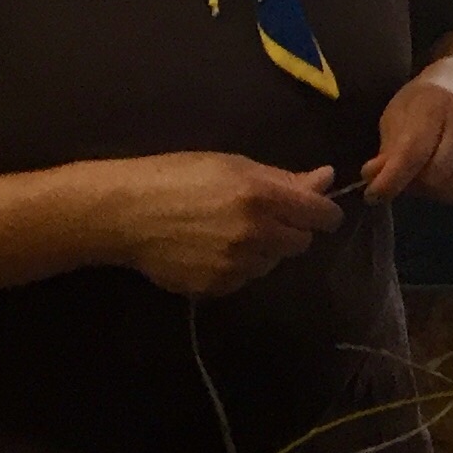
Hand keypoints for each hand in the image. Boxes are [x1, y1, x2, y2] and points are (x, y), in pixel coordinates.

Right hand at [94, 151, 342, 296]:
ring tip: (229, 231)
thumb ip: (283, 178)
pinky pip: (245, 279)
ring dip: (264, 249)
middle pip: (301, 242)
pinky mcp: (218, 287)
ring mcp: (237, 265)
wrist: (125, 213)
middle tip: (262, 216)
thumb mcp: (232, 165)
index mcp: (262, 196)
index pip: (321, 215)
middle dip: (291, 229)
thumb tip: (326, 179)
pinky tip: (212, 249)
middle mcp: (256, 234)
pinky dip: (238, 266)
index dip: (323, 212)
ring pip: (273, 263)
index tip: (315, 210)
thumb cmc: (177, 176)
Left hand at [364, 74, 452, 205]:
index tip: (372, 195)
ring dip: (433, 191)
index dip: (391, 180)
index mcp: (437, 104)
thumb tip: (372, 179)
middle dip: (414, 183)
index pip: (412, 153)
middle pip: (434, 177)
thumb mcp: (399, 114)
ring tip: (427, 171)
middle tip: (405, 173)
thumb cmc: (428, 101)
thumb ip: (387, 149)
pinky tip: (449, 173)